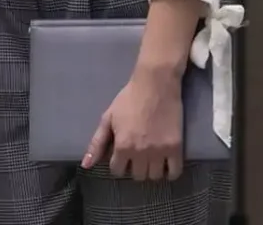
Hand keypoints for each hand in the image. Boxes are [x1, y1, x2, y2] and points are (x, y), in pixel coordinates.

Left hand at [84, 63, 184, 181]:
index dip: (118, 164)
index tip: (121, 156)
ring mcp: (160, 151)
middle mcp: (141, 153)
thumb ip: (97, 143)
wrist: (156, 84)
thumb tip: (86, 165)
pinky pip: (174, 172)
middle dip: (134, 168)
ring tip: (150, 159)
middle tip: (137, 156)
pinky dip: (170, 173)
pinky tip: (165, 164)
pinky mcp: (176, 148)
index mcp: (123, 146)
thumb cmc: (128, 99)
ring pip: (154, 177)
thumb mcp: (108, 118)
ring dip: (151, 171)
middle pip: (137, 176)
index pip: (117, 171)